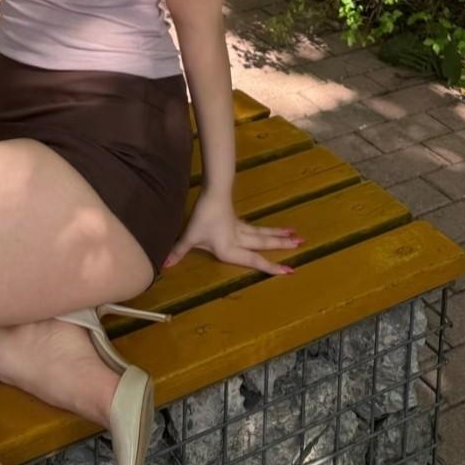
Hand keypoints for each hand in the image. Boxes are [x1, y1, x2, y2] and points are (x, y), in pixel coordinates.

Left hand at [163, 189, 303, 276]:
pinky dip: (267, 230)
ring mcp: (241, 229)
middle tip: (301, 246)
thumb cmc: (203, 218)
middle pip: (265, 244)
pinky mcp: (238, 220)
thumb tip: (163, 266)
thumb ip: (178, 252)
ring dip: (280, 236)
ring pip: (264, 234)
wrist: (212, 193)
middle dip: (283, 247)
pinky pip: (255, 228)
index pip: (255, 261)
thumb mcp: (190, 237)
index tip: (290, 271)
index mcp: (232, 249)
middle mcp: (241, 240)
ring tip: (297, 236)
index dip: (271, 267)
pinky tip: (272, 230)